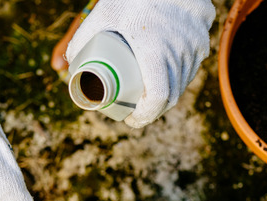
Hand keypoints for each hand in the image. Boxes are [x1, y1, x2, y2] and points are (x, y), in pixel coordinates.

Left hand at [66, 0, 215, 127]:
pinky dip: (180, 79)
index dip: (144, 116)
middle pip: (170, 96)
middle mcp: (179, 52)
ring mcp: (194, 48)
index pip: (156, 98)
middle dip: (152, 110)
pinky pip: (192, 69)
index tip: (132, 120)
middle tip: (135, 111)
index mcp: (155, 51)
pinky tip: (169, 81)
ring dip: (168, 96)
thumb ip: (82, 37)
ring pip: (183, 84)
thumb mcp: (104, 13)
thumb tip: (64, 65)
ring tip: (149, 98)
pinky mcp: (202, 42)